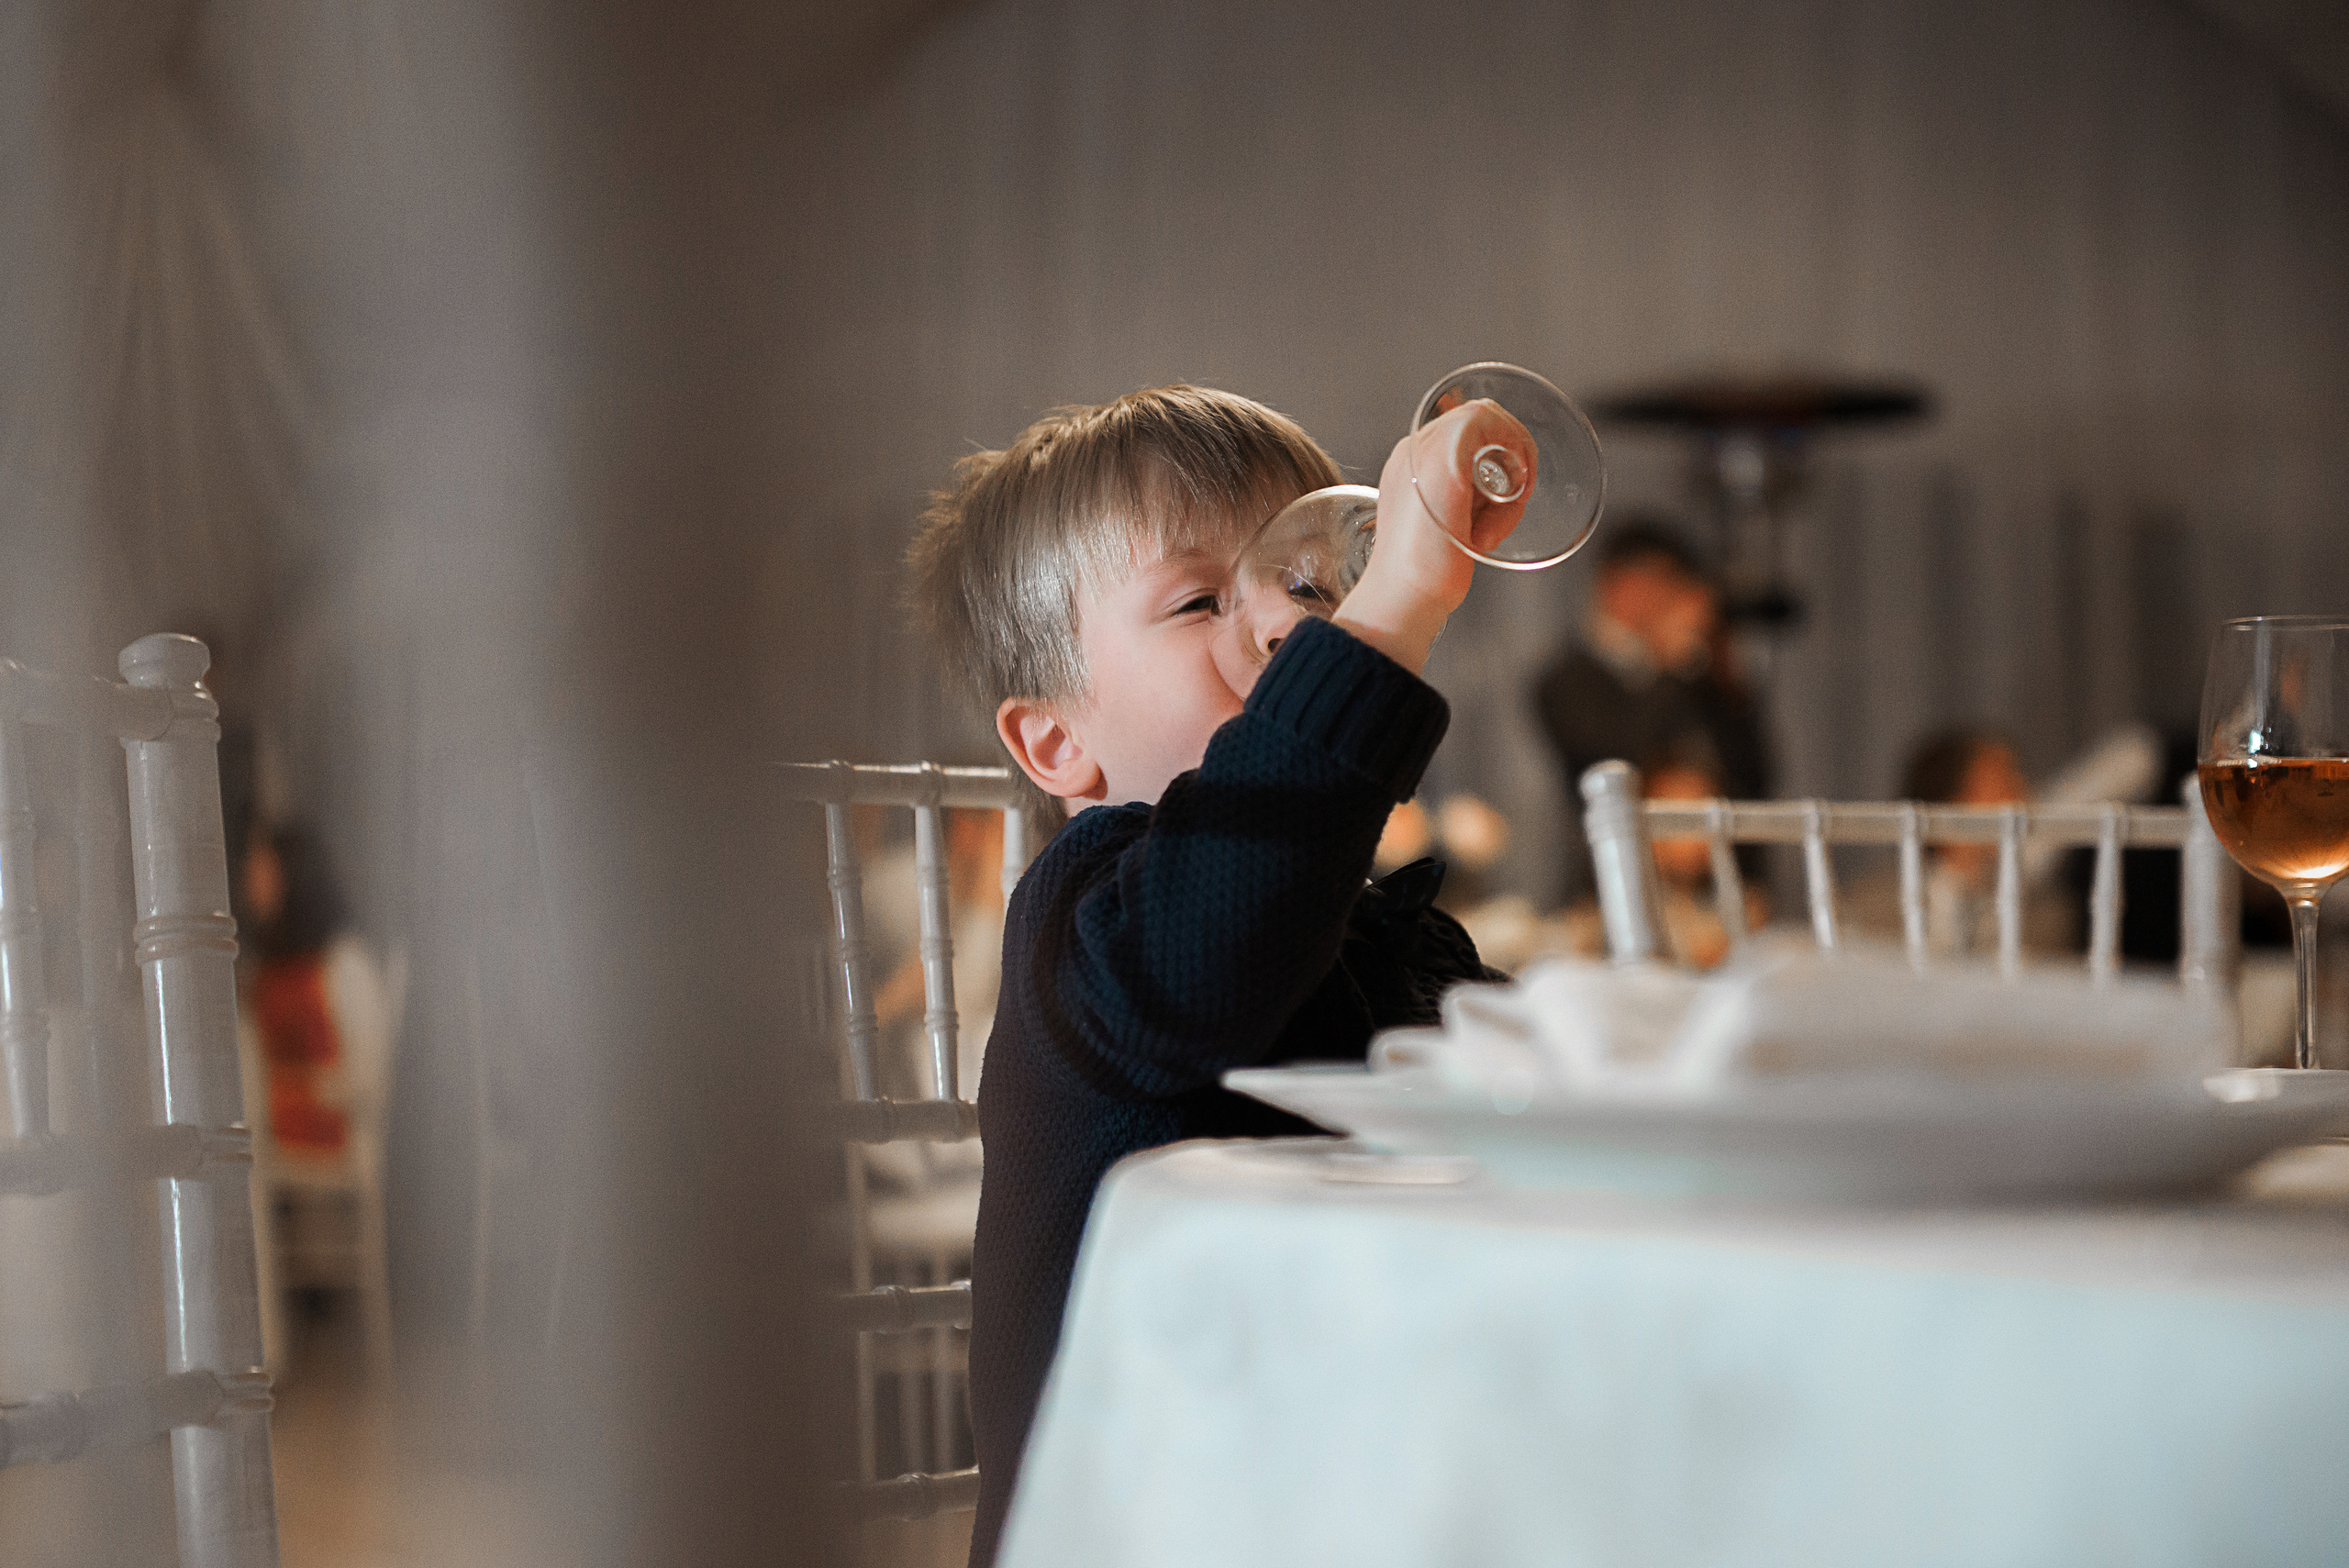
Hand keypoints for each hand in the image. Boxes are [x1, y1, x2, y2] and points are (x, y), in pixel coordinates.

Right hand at [1334, 398, 1533, 672]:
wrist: (1404, 597)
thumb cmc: (1426, 576)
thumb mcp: (1447, 527)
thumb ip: (1463, 504)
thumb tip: (1500, 495)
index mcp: (1408, 466)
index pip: (1458, 432)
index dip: (1494, 449)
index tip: (1510, 489)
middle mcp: (1411, 449)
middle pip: (1473, 415)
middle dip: (1510, 445)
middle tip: (1523, 487)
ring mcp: (1424, 449)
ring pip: (1484, 416)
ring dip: (1514, 452)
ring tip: (1515, 501)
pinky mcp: (1445, 458)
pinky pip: (1489, 426)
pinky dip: (1515, 451)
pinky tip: (1518, 489)